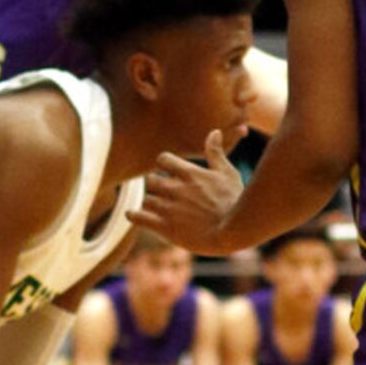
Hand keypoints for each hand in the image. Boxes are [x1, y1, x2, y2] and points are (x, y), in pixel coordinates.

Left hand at [128, 130, 244, 253]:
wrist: (234, 232)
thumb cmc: (234, 201)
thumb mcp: (228, 173)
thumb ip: (216, 153)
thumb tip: (214, 132)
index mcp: (189, 173)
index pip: (163, 159)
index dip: (163, 164)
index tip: (167, 170)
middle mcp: (176, 188)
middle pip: (151, 180)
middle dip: (154, 184)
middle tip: (159, 190)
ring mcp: (169, 208)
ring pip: (146, 199)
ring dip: (149, 201)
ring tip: (153, 206)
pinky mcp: (165, 227)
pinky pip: (139, 217)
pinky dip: (133, 215)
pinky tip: (131, 214)